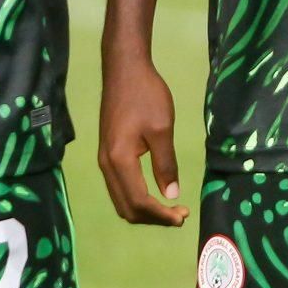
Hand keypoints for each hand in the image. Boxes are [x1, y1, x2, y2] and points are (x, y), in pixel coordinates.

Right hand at [98, 54, 187, 224]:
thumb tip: (171, 194)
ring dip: (145, 209)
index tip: (183, 216)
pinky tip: (155, 194)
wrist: (124, 70)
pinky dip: (137, 197)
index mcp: (119, 160)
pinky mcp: (108, 153)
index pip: (138, 201)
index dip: (160, 215)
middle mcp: (106, 165)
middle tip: (180, 215)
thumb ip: (165, 163)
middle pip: (126, 207)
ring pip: (121, 199)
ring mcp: (104, 159)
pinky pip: (119, 187)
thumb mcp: (162, 129)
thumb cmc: (146, 95)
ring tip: (170, 208)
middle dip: (152, 217)